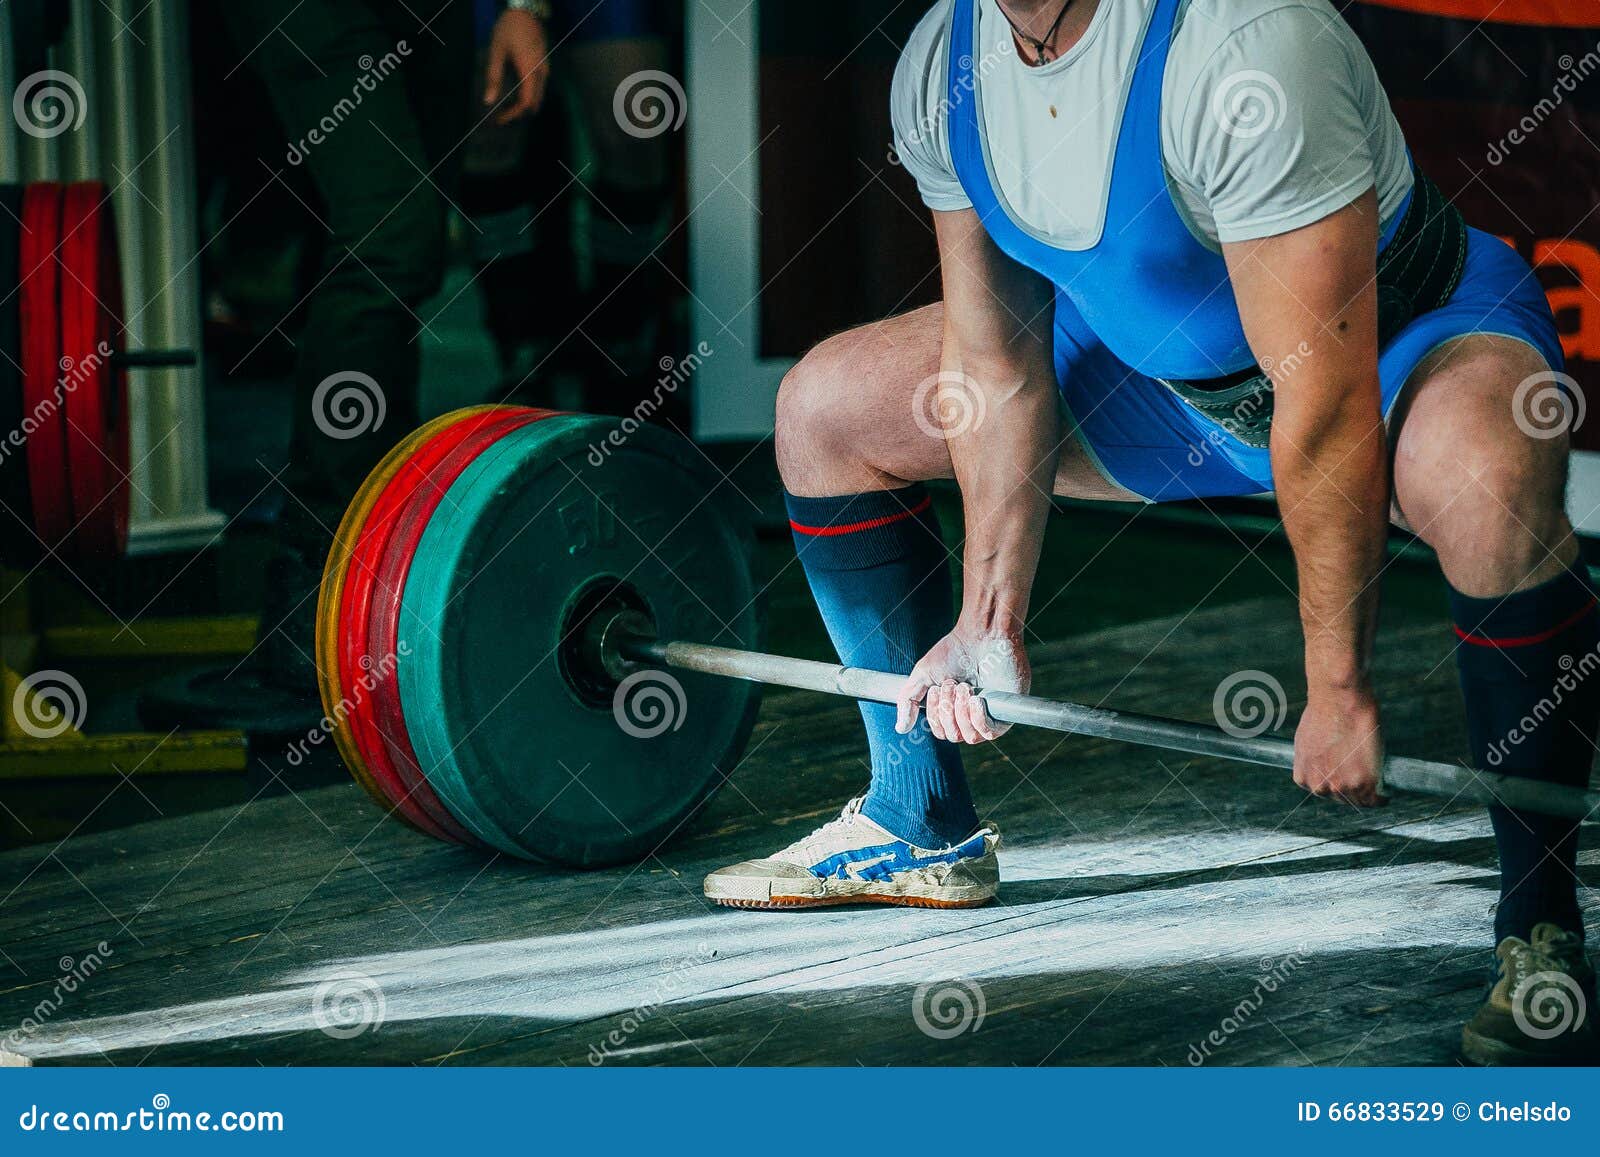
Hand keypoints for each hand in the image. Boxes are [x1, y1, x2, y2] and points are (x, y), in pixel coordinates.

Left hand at [483, 10, 550, 123]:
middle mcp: (541, 73)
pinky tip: (517, 93)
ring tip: (508, 108)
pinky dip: (530, 95)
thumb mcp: (496, 51)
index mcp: (529, 71)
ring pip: (539, 95)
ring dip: (525, 104)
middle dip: (519, 112)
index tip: (500, 120)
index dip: (513, 114)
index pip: (525, 102)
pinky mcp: (544, 64)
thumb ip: (493, 76)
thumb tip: (488, 101)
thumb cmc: (509, 29)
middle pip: (534, 102)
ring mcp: (545, 69)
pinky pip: (540, 87)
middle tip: (503, 117)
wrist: (526, 10)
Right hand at [895, 628, 1029, 744]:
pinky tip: (977, 698)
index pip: (940, 731)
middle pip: (953, 736)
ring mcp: (989, 715)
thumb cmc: (955, 651)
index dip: (936, 714)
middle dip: (947, 709)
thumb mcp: (923, 675)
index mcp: (953, 709)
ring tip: (966, 687)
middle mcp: (970, 715)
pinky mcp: (1005, 712)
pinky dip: (978, 718)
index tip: (938, 687)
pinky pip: (989, 734)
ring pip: (969, 737)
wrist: (983, 635)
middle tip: (952, 684)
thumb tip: (901, 729)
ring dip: (961, 712)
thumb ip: (908, 701)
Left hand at [1293, 685, 1384, 805]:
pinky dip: (1383, 797)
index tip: (1347, 780)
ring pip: (1360, 800)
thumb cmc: (1324, 713)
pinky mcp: (1364, 782)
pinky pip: (1376, 799)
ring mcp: (1342, 786)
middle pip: (1341, 798)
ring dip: (1368, 793)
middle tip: (1364, 777)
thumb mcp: (1308, 742)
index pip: (1324, 792)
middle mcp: (1320, 786)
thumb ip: (1316, 760)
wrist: (1338, 700)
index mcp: (1304, 777)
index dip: (1338, 784)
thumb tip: (1326, 764)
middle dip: (1352, 788)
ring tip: (1376, 782)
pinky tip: (1386, 793)